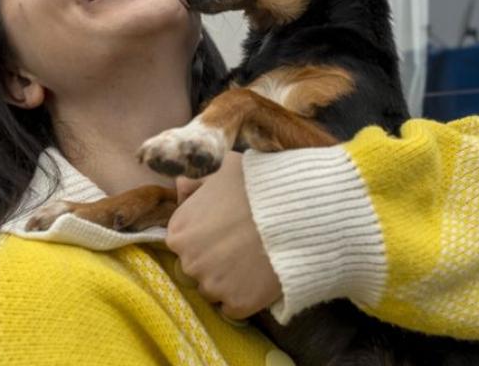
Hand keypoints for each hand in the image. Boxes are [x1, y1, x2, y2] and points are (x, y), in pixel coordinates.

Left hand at [165, 151, 281, 318]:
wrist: (299, 213)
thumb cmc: (262, 186)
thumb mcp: (227, 170)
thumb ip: (199, 182)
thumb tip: (181, 185)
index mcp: (179, 231)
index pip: (183, 244)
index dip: (205, 238)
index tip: (226, 231)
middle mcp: (189, 262)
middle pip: (196, 269)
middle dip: (214, 260)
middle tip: (242, 245)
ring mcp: (213, 286)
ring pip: (214, 290)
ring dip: (229, 280)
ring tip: (254, 260)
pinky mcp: (237, 304)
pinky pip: (234, 308)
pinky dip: (245, 297)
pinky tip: (260, 277)